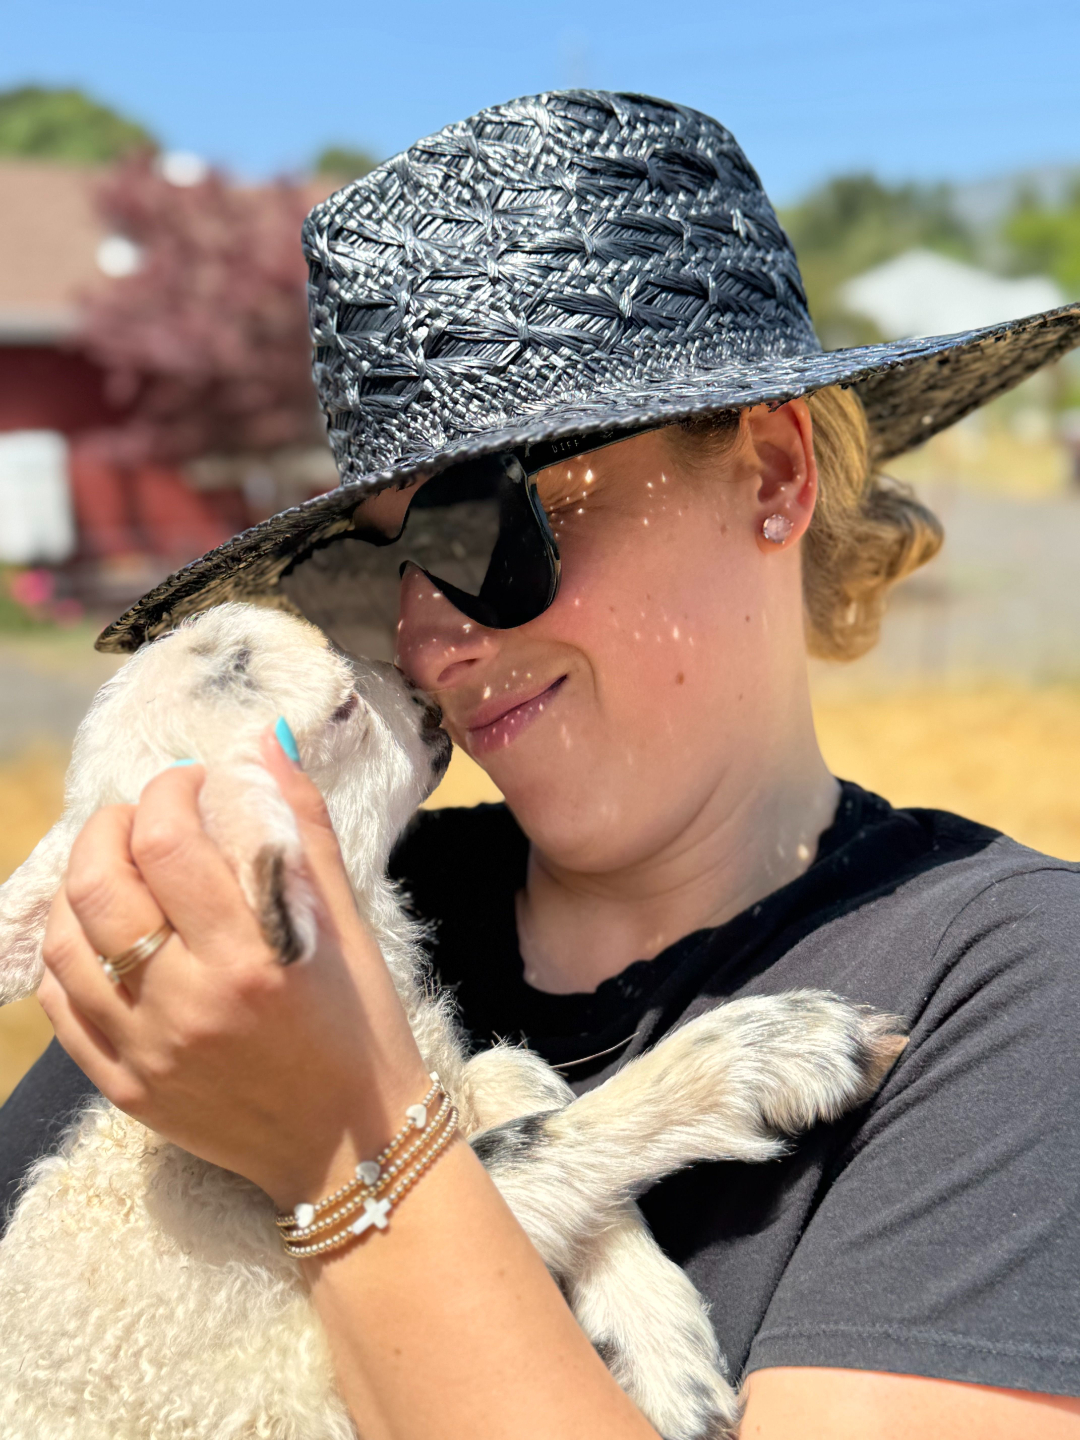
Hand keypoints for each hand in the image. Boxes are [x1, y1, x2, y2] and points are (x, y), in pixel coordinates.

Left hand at [37, 727, 428, 1208]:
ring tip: (115, 865)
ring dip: (79, 883)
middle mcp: (186, 1005)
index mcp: (250, 959)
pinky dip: (66, 951)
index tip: (191, 783)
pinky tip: (98, 931)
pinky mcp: (123, 1087)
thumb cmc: (362, 1029)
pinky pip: (60, 1007)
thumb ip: (303, 830)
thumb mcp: (349, 926)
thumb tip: (264, 746)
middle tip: (141, 816)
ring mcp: (144, 1052)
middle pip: (99, 886)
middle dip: (109, 826)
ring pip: (64, 943)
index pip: (167, 844)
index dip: (168, 792)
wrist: (350, 1150)